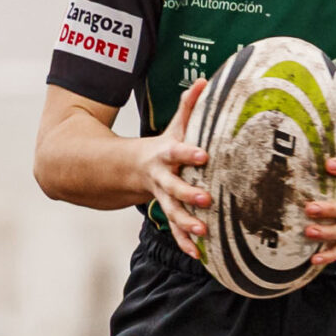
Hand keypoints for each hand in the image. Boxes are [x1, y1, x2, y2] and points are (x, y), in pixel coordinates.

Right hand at [138, 78, 211, 242]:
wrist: (129, 169)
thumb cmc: (163, 147)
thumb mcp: (174, 127)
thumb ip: (189, 106)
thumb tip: (203, 80)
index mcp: (167, 155)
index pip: (179, 151)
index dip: (189, 153)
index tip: (204, 155)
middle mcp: (163, 178)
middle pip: (174, 187)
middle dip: (188, 194)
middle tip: (205, 199)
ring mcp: (162, 197)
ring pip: (173, 212)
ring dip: (186, 224)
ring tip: (202, 232)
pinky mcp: (167, 212)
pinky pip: (176, 230)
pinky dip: (186, 242)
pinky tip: (199, 255)